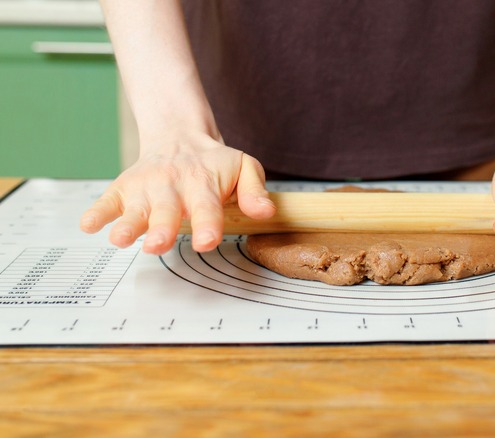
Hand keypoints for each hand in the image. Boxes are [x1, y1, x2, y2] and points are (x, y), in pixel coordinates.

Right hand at [80, 131, 274, 253]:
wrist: (180, 136)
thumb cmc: (215, 163)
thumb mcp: (244, 168)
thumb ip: (254, 191)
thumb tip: (266, 213)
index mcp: (203, 183)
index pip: (207, 207)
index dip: (207, 225)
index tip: (207, 241)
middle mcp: (171, 185)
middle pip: (166, 210)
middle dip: (161, 228)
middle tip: (158, 245)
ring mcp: (145, 188)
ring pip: (135, 208)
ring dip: (127, 224)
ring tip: (119, 239)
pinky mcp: (123, 189)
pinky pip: (107, 200)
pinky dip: (98, 212)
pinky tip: (89, 225)